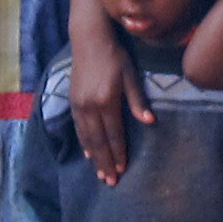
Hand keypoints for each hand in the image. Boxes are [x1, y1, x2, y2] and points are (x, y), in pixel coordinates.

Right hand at [69, 15, 141, 184]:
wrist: (89, 39)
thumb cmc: (116, 55)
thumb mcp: (131, 75)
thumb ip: (137, 100)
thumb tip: (149, 122)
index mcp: (107, 100)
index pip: (114, 133)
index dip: (119, 152)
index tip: (123, 169)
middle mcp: (90, 105)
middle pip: (98, 141)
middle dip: (105, 162)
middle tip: (111, 181)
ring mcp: (79, 104)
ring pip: (86, 137)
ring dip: (94, 157)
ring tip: (101, 174)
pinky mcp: (73, 101)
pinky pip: (78, 128)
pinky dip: (84, 144)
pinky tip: (89, 154)